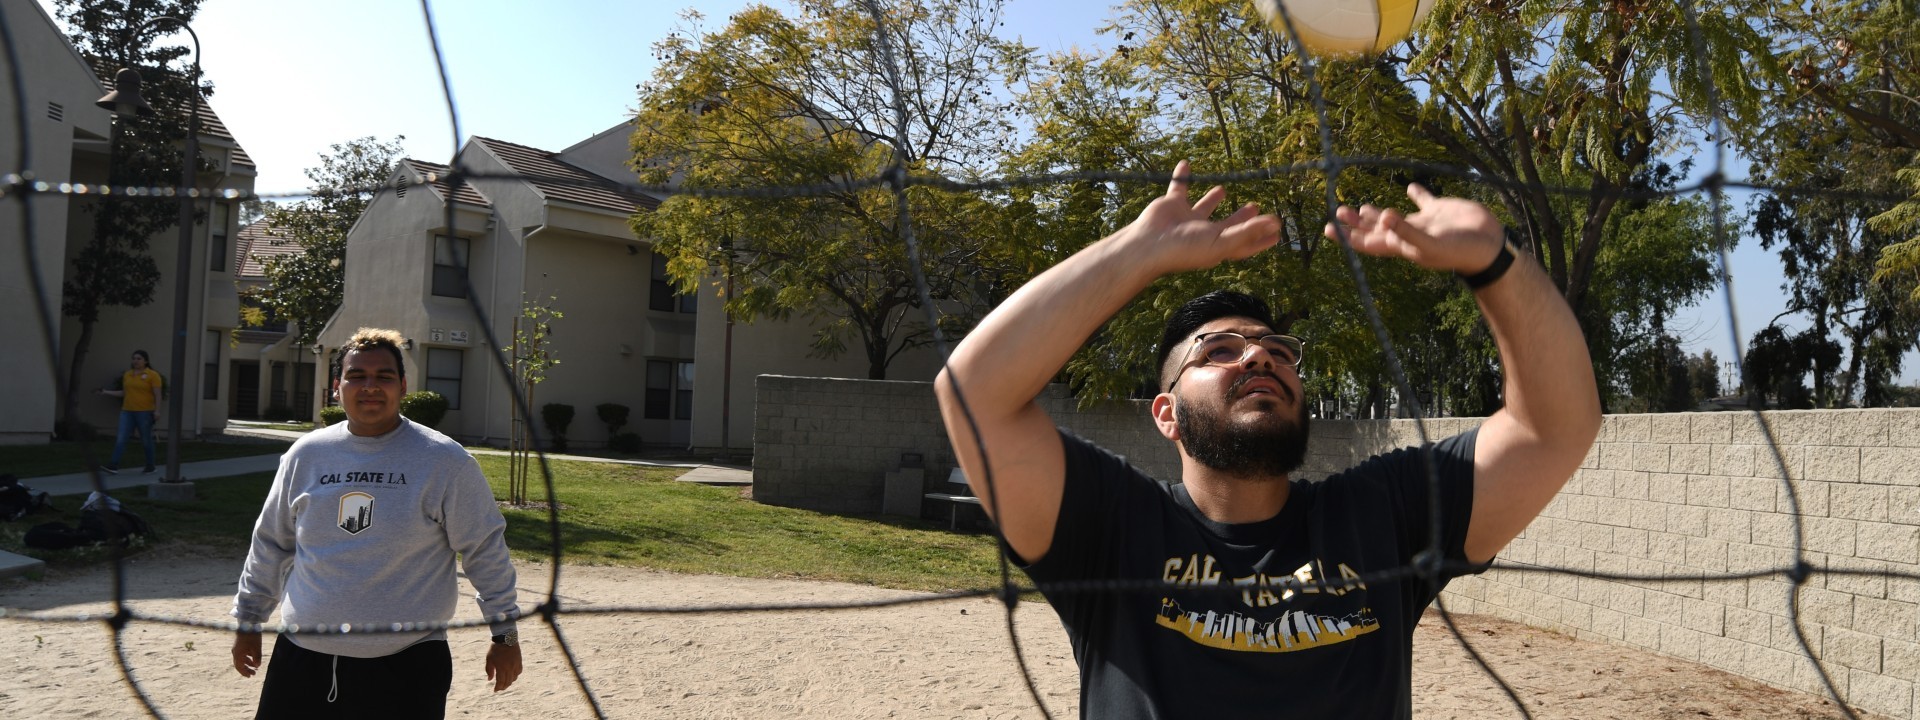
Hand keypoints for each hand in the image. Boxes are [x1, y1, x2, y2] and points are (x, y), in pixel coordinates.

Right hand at [232, 631, 261, 677]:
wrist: (247, 623)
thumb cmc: (252, 636)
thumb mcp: (256, 647)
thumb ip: (257, 657)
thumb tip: (257, 666)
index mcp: (238, 654)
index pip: (239, 667)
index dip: (244, 672)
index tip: (249, 676)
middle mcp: (235, 652)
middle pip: (239, 664)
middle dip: (246, 669)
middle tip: (253, 674)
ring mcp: (237, 648)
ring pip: (241, 659)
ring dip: (247, 664)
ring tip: (255, 667)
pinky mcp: (239, 644)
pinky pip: (242, 654)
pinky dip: (247, 658)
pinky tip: (253, 659)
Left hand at [485, 643, 521, 691]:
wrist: (506, 639)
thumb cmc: (495, 649)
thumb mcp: (489, 659)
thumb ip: (489, 670)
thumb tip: (490, 679)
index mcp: (501, 668)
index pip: (500, 682)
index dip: (498, 688)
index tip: (495, 690)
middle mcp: (509, 668)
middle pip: (508, 682)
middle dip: (503, 687)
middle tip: (499, 689)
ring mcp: (515, 665)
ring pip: (514, 678)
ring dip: (509, 682)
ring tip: (505, 683)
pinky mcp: (519, 662)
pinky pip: (519, 672)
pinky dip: (515, 676)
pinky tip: (512, 676)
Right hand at [1124, 160, 1281, 273]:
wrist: (1149, 244)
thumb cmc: (1185, 249)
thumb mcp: (1222, 241)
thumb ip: (1247, 231)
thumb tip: (1274, 223)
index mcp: (1217, 244)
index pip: (1244, 241)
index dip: (1260, 237)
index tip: (1276, 232)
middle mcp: (1203, 232)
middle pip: (1227, 224)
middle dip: (1241, 217)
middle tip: (1254, 206)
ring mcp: (1186, 218)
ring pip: (1203, 207)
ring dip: (1213, 199)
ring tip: (1224, 189)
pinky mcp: (1172, 204)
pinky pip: (1179, 186)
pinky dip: (1182, 175)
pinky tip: (1186, 164)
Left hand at [1325, 184, 1503, 273]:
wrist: (1489, 246)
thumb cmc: (1459, 250)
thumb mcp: (1429, 243)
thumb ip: (1406, 231)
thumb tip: (1383, 216)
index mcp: (1401, 245)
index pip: (1367, 241)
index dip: (1347, 236)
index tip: (1329, 228)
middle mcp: (1408, 234)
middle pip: (1375, 229)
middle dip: (1356, 223)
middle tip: (1338, 211)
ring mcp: (1423, 222)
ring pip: (1394, 217)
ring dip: (1377, 212)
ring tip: (1361, 206)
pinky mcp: (1439, 210)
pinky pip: (1423, 200)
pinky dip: (1415, 194)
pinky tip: (1409, 188)